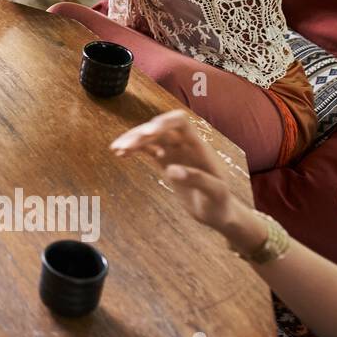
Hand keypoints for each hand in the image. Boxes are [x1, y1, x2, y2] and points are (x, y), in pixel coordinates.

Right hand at [110, 110, 242, 233]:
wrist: (218, 213)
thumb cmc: (220, 204)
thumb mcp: (215, 193)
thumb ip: (197, 179)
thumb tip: (172, 169)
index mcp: (199, 147)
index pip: (181, 123)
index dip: (164, 122)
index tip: (148, 132)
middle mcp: (185, 145)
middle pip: (159, 129)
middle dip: (141, 134)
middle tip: (124, 146)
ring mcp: (175, 153)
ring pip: (150, 138)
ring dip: (133, 140)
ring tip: (116, 149)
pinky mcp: (166, 162)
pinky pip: (147, 150)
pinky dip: (134, 150)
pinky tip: (120, 154)